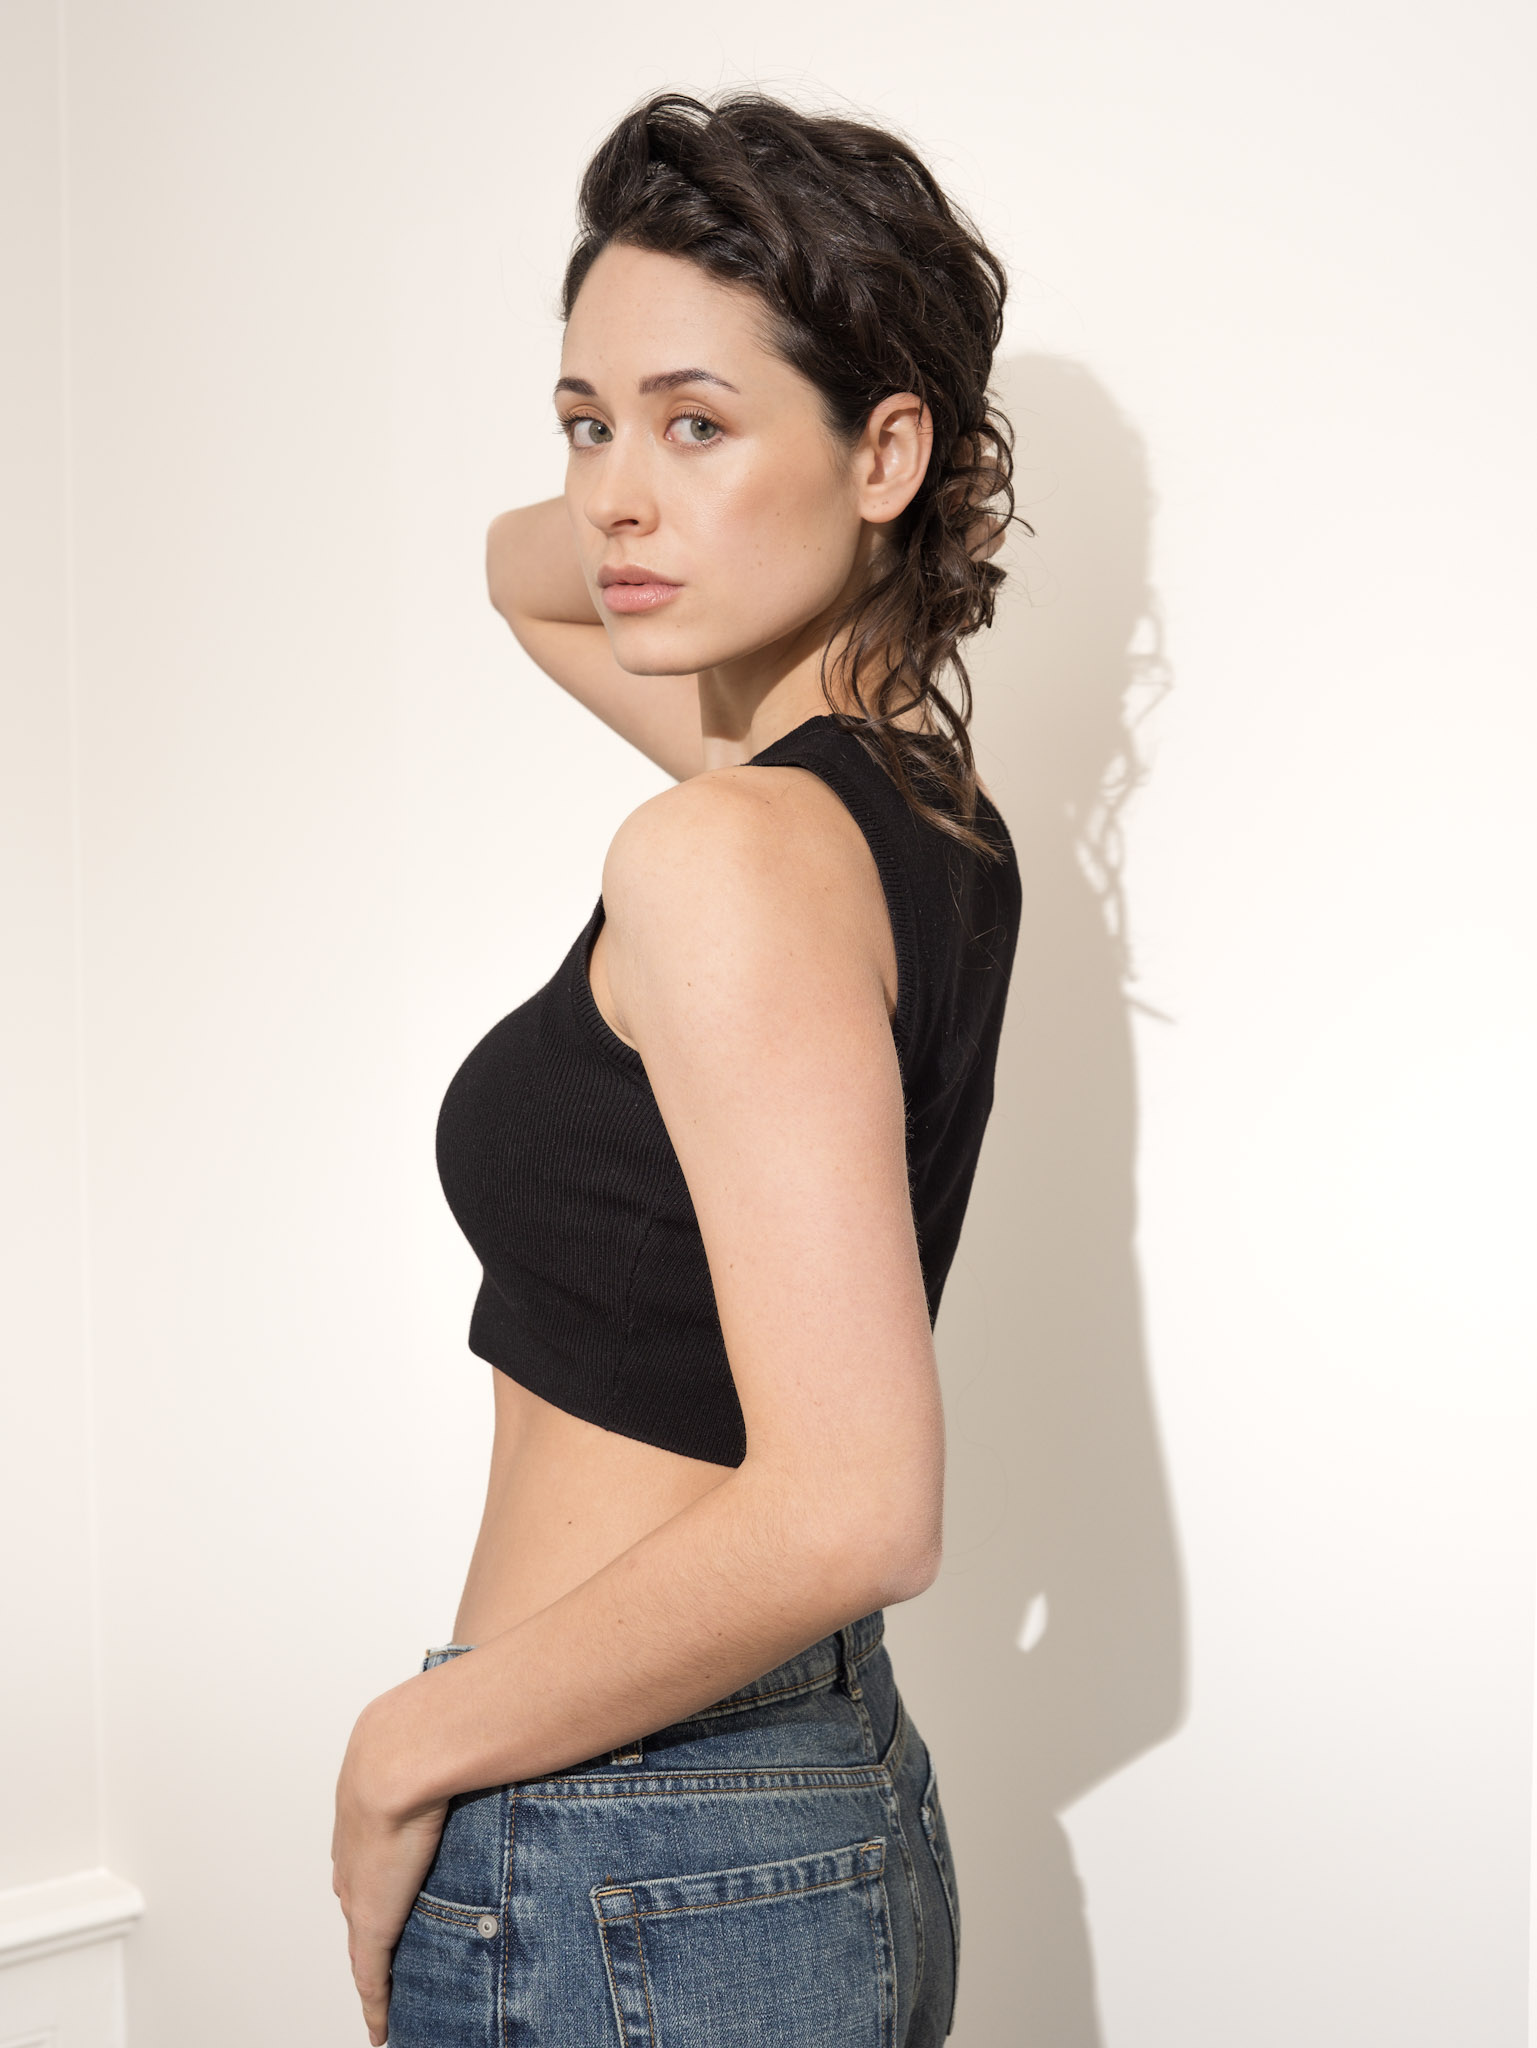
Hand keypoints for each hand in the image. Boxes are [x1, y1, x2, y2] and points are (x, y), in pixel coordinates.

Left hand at [332, 1708, 449, 2045]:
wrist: (405, 1748)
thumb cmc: (438, 1719)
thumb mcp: (453, 1716)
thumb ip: (481, 1717)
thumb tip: (520, 1689)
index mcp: (369, 1791)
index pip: (371, 1837)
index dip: (382, 1856)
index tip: (395, 1866)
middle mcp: (356, 1841)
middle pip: (359, 1885)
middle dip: (372, 1905)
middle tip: (391, 1927)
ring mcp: (360, 1883)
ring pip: (365, 1931)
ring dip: (377, 1954)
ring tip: (391, 1978)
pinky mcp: (372, 1921)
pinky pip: (371, 1974)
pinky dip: (377, 2002)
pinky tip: (383, 2026)